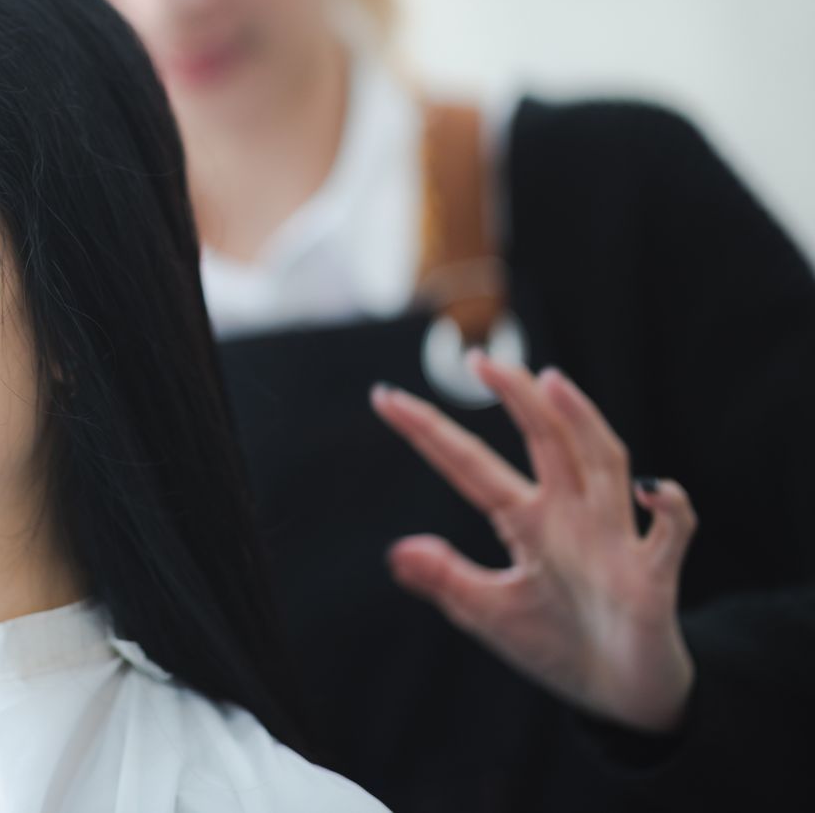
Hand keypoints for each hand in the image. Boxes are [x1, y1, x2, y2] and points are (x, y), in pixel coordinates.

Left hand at [370, 351, 697, 732]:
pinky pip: (670, 533)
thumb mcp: (489, 613)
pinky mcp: (653, 574)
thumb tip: (397, 550)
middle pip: (544, 441)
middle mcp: (570, 515)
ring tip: (553, 383)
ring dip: (582, 423)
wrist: (620, 694)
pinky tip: (650, 489)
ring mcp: (613, 538)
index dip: (429, 432)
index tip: (384, 397)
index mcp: (526, 521)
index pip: (471, 464)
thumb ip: (448, 581)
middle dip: (515, 399)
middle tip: (481, 360)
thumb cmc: (558, 644)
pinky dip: (668, 507)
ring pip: (603, 464)